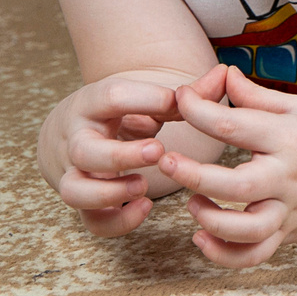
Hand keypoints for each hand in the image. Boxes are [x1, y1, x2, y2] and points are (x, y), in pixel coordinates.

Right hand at [40, 75, 184, 236]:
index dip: (145, 99)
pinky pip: (92, 221)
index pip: (111, 97)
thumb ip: (189, 91)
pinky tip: (146, 207)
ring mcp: (74, 174)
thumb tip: (225, 74)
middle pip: (84, 151)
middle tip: (158, 152)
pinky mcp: (84, 202)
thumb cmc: (120, 111)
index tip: (175, 103)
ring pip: (74, 191)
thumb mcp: (144, 95)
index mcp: (93, 104)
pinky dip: (118, 221)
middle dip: (121, 155)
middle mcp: (75, 140)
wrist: (71, 131)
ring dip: (109, 193)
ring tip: (143, 186)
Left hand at [155, 66, 296, 267]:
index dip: (197, 109)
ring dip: (210, 220)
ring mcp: (292, 210)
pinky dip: (224, 255)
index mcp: (293, 138)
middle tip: (167, 160)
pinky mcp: (291, 234)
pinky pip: (255, 255)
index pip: (235, 124)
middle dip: (194, 174)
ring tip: (193, 202)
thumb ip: (258, 99)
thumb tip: (221, 76)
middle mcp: (292, 177)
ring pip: (245, 230)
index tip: (178, 99)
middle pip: (235, 185)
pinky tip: (203, 238)